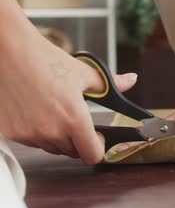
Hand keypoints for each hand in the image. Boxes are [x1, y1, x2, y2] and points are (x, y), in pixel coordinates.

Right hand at [0, 30, 136, 163]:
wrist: (9, 52)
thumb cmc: (44, 60)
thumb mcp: (83, 72)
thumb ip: (110, 84)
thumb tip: (130, 81)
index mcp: (74, 119)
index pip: (92, 155)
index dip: (98, 148)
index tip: (97, 138)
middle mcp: (52, 132)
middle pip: (73, 152)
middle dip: (79, 140)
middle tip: (76, 120)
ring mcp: (30, 134)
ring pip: (53, 148)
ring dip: (58, 137)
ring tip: (56, 111)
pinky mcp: (13, 133)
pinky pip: (33, 142)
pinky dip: (38, 132)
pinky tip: (38, 112)